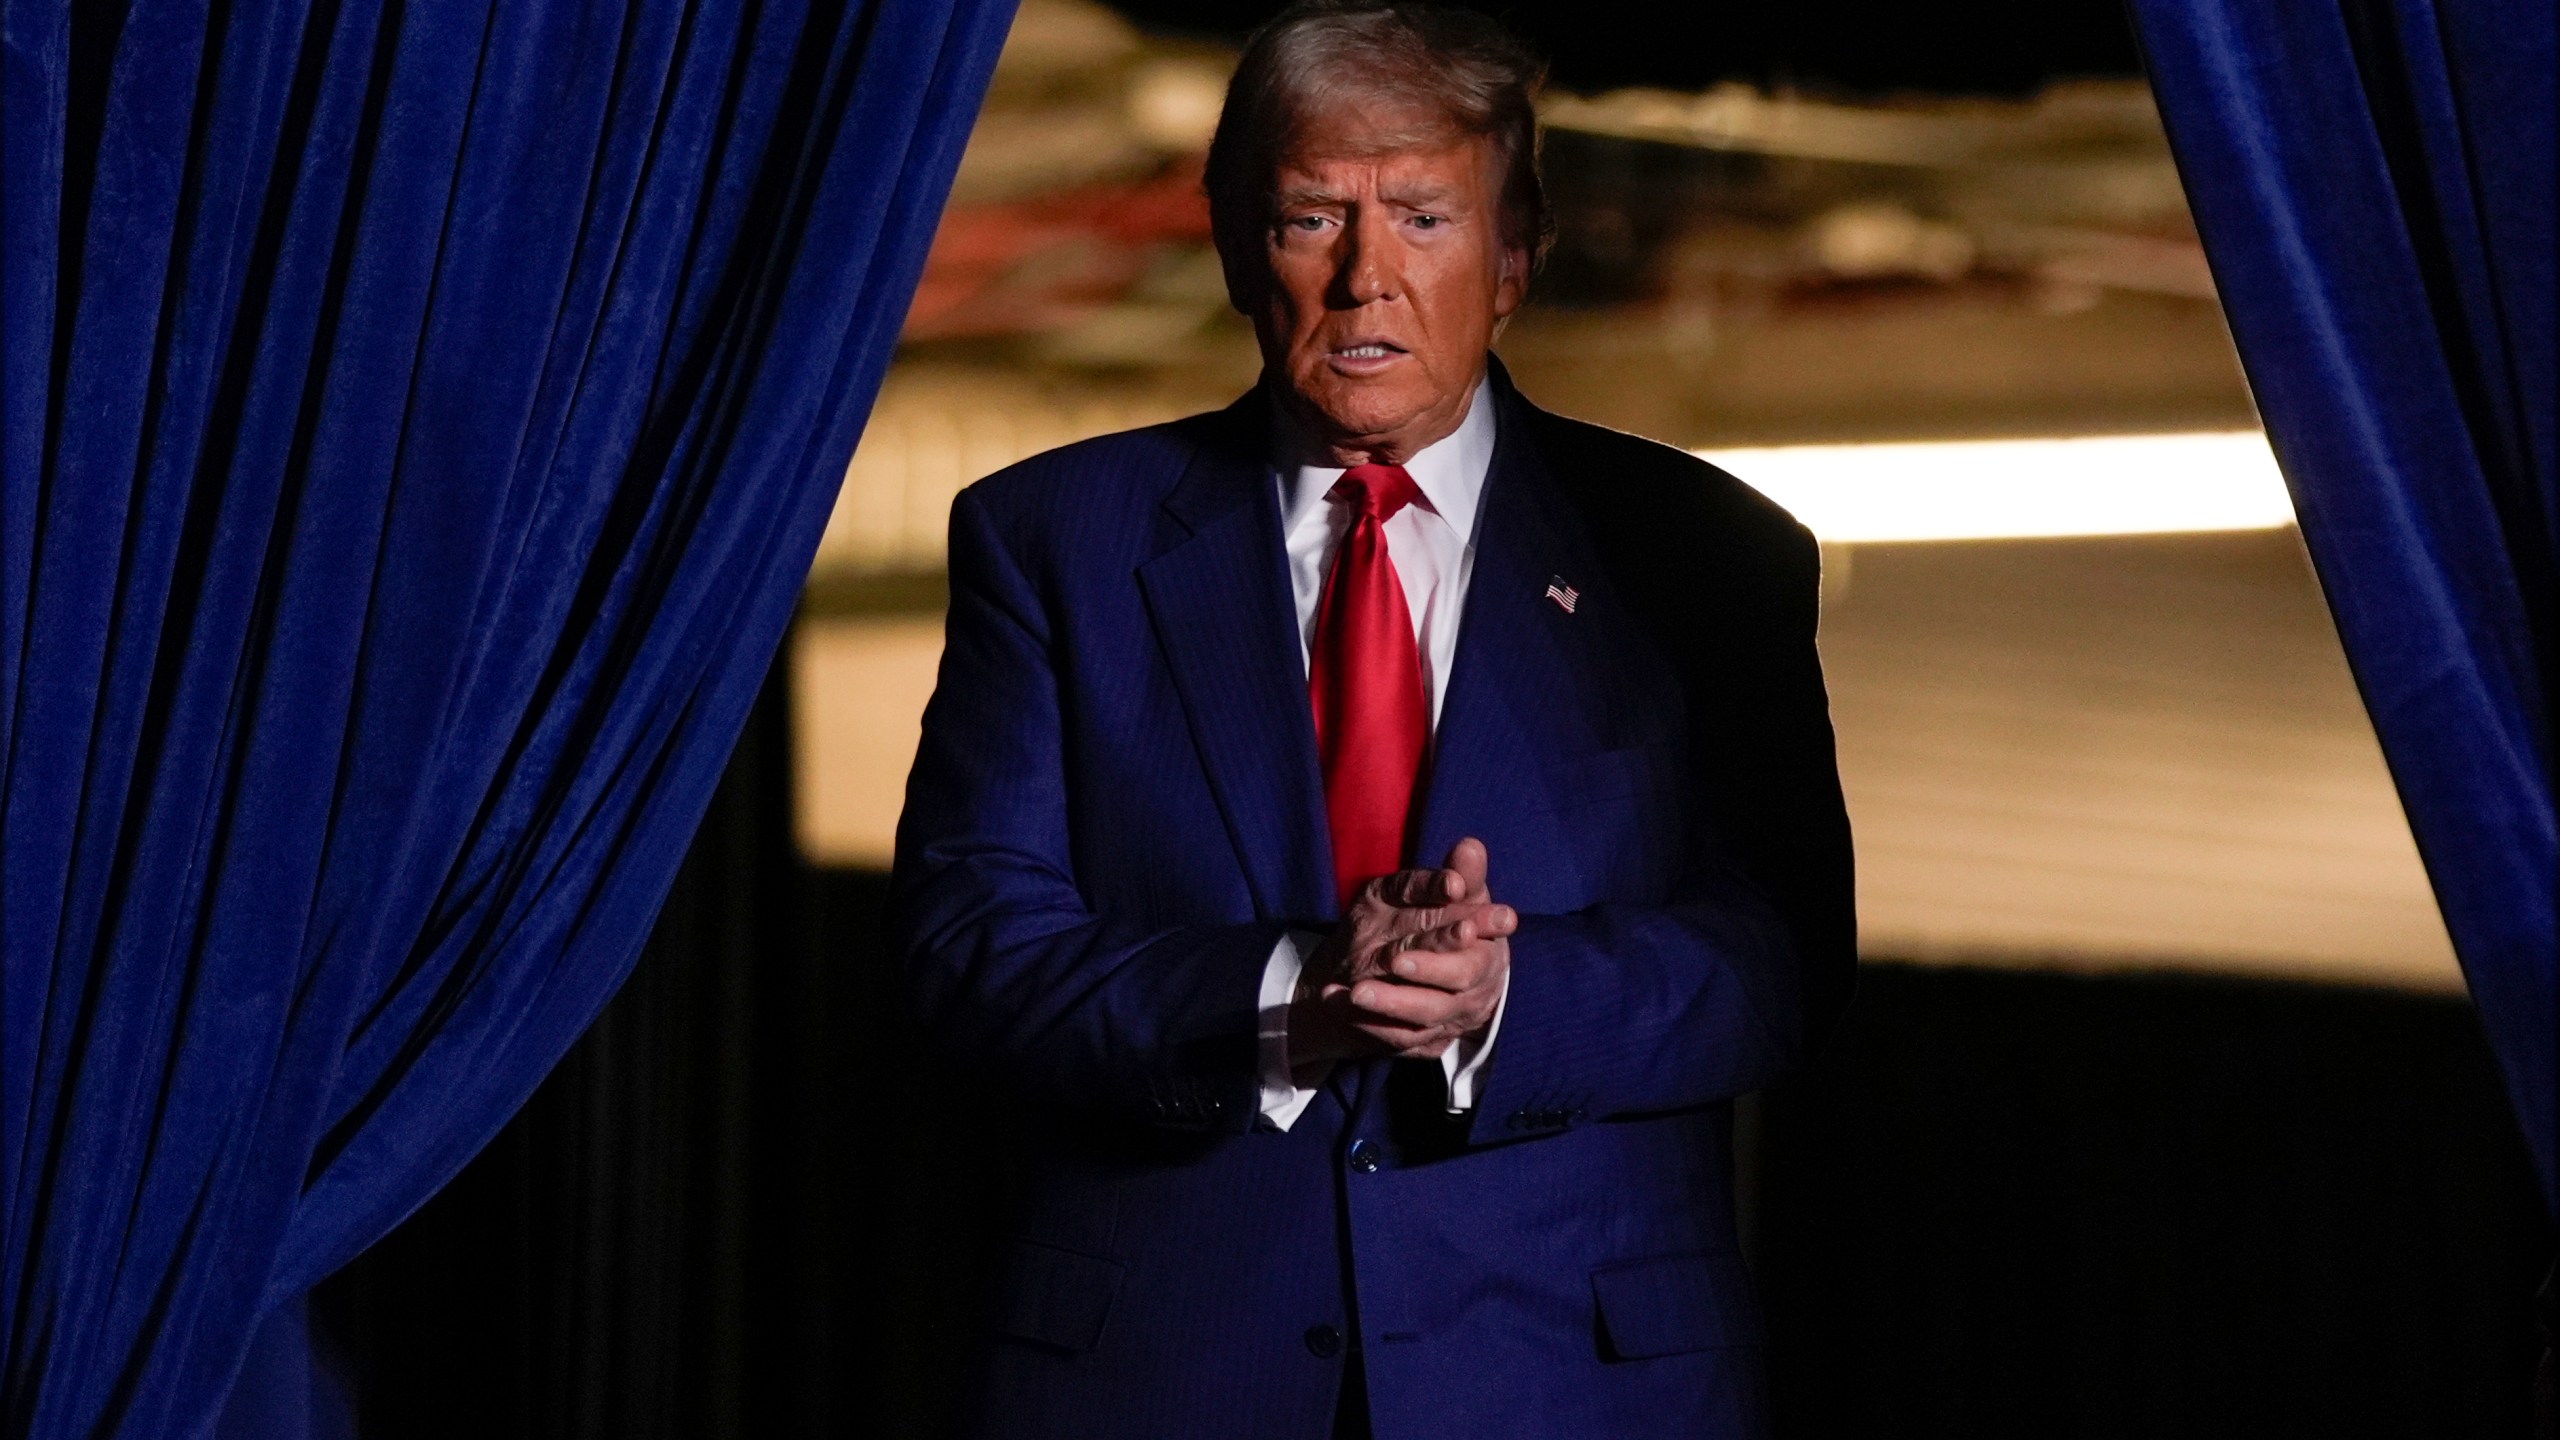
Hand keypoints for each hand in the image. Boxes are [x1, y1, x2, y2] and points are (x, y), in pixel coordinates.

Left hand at [1290, 837, 1513, 1066]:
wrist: (1423, 974)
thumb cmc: (1444, 922)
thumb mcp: (1450, 895)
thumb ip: (1462, 874)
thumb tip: (1469, 846)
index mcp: (1488, 949)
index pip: (1483, 947)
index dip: (1468, 938)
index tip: (1461, 928)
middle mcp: (1475, 988)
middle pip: (1458, 983)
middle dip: (1428, 970)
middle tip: (1394, 961)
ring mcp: (1449, 1017)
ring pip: (1425, 1015)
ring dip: (1391, 1003)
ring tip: (1356, 992)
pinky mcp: (1422, 1039)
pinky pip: (1397, 1036)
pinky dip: (1368, 1021)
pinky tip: (1338, 1002)